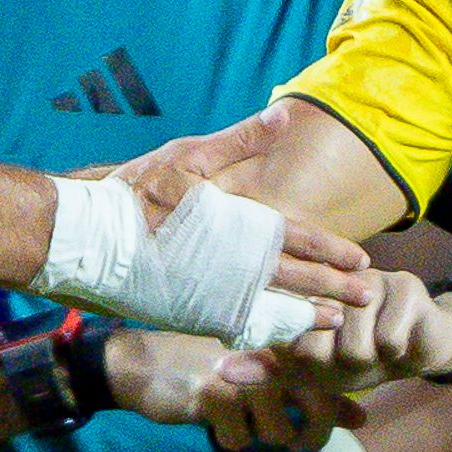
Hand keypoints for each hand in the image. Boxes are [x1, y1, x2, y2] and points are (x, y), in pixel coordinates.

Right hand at [102, 329, 355, 451]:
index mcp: (285, 344)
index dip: (329, 414)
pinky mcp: (216, 394)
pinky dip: (229, 440)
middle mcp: (271, 353)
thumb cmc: (208, 367)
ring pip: (279, 430)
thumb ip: (313, 393)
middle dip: (310, 436)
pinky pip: (241, 439)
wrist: (142, 363)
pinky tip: (214, 422)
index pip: (331, 382)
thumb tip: (360, 418)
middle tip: (294, 444)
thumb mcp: (264, 377)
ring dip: (260, 436)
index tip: (309, 429)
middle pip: (319, 404)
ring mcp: (245, 372)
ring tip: (239, 421)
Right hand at [108, 104, 375, 317]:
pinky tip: (284, 336)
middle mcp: (230, 264)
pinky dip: (266, 330)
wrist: (83, 239)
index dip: (331, 249)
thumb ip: (240, 140)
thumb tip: (284, 114)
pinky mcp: (191, 314)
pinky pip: (239, 325)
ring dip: (307, 314)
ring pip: (273, 307)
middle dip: (334, 287)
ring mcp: (212, 294)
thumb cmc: (133, 192)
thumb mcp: (187, 155)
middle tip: (368, 296)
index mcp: (235, 223)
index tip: (361, 259)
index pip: (296, 237)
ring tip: (337, 321)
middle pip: (295, 277)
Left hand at [210, 266, 451, 406]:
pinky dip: (394, 353)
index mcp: (306, 294)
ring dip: (369, 361)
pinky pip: (387, 342)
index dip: (308, 362)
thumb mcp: (310, 368)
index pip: (288, 340)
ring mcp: (370, 281)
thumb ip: (267, 369)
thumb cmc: (360, 354)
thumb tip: (220, 371)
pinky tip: (401, 341)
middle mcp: (333, 281)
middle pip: (317, 348)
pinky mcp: (406, 288)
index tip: (325, 361)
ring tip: (379, 348)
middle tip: (355, 356)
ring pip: (354, 347)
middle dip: (338, 366)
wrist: (424, 343)